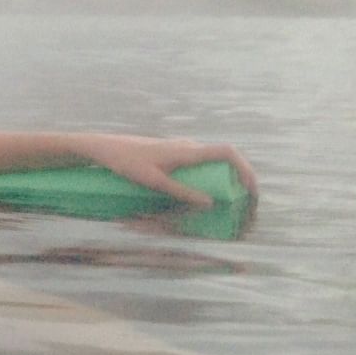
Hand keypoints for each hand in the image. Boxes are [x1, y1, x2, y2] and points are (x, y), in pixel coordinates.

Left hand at [75, 135, 257, 207]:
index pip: (227, 152)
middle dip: (238, 181)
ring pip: (211, 165)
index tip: (251, 189)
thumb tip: (210, 203)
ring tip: (228, 206)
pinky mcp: (174, 156)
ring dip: (222, 182)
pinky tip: (204, 197)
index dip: (244, 169)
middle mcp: (189, 148)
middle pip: (224, 161)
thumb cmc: (126, 163)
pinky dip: (207, 181)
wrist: (105, 148)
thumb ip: (181, 192)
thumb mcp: (154, 181)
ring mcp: (182, 150)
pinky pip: (199, 168)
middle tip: (243, 205)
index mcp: (187, 150)